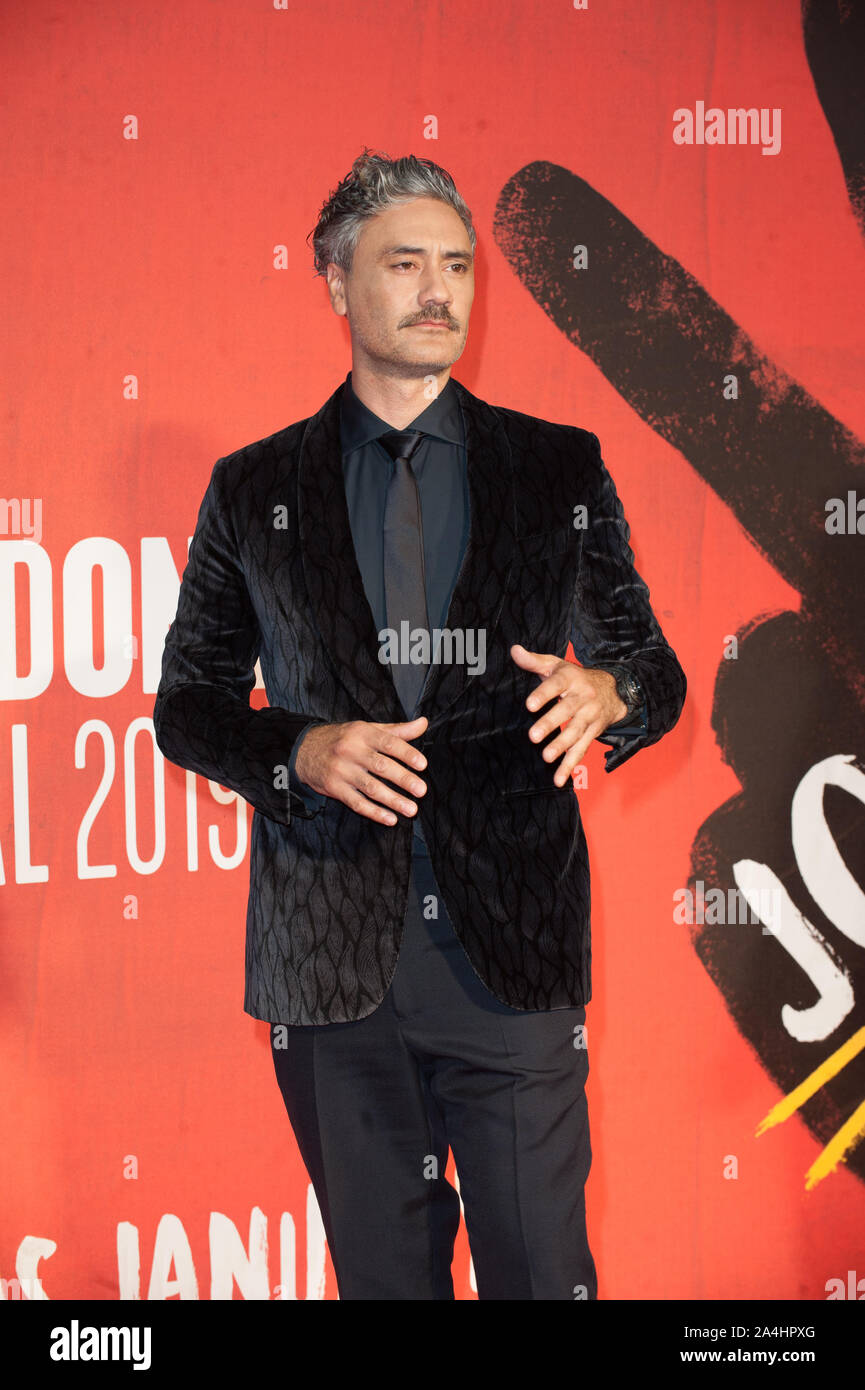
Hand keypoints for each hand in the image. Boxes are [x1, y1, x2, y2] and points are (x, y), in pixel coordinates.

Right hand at [293, 716, 427, 824]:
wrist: (303, 749)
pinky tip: (390, 819)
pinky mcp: (334, 788)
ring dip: (393, 800)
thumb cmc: (343, 739)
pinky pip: (356, 803)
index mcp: (362, 734)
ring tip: (411, 809)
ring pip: (370, 788)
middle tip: (421, 790)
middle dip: (403, 779)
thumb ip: (397, 731)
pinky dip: (374, 813)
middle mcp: (351, 751)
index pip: (388, 743)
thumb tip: (424, 723)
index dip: (406, 753)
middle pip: (381, 766)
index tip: (422, 764)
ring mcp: (341, 771)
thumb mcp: (367, 729)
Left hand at [511, 644, 625, 785]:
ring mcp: (589, 717)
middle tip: (533, 736)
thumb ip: (534, 661)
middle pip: (567, 711)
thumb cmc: (575, 677)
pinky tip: (559, 779)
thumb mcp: (556, 665)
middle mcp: (582, 698)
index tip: (529, 705)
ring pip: (575, 732)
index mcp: (571, 679)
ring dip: (561, 746)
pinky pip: (581, 750)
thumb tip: (514, 650)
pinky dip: (570, 766)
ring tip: (546, 757)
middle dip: (550, 724)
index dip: (543, 695)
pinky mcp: (593, 733)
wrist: (613, 691)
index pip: (556, 685)